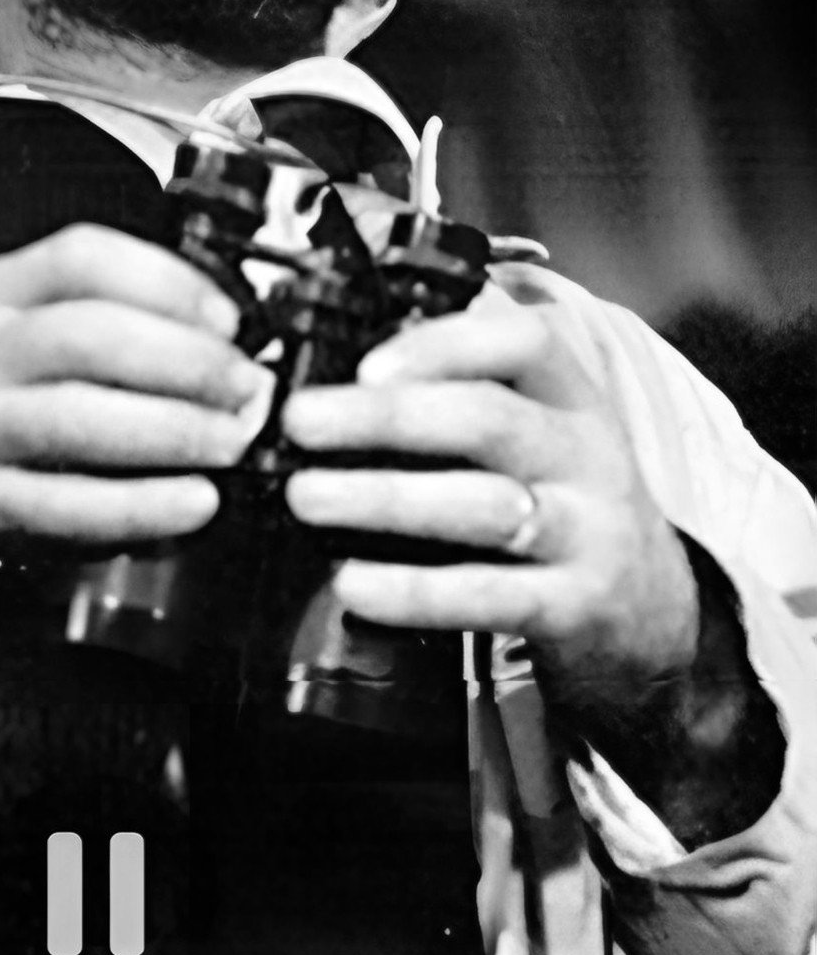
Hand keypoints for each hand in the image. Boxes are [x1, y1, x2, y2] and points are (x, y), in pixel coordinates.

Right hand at [0, 225, 270, 546]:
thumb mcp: (14, 324)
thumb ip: (101, 316)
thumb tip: (226, 341)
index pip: (80, 259)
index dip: (165, 281)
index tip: (227, 316)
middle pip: (86, 338)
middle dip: (183, 361)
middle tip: (246, 388)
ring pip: (75, 420)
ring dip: (170, 431)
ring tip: (231, 443)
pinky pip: (63, 507)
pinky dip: (138, 507)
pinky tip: (192, 504)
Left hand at [281, 283, 699, 729]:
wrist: (654, 614)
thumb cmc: (561, 506)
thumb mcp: (537, 436)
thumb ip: (457, 400)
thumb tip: (335, 378)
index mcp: (571, 398)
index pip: (523, 341)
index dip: (441, 344)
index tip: (364, 364)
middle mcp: (587, 455)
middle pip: (488, 419)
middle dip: (383, 417)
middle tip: (299, 421)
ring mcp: (588, 532)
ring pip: (482, 506)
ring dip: (382, 498)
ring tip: (305, 495)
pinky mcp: (577, 607)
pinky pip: (489, 595)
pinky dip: (414, 590)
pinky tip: (353, 584)